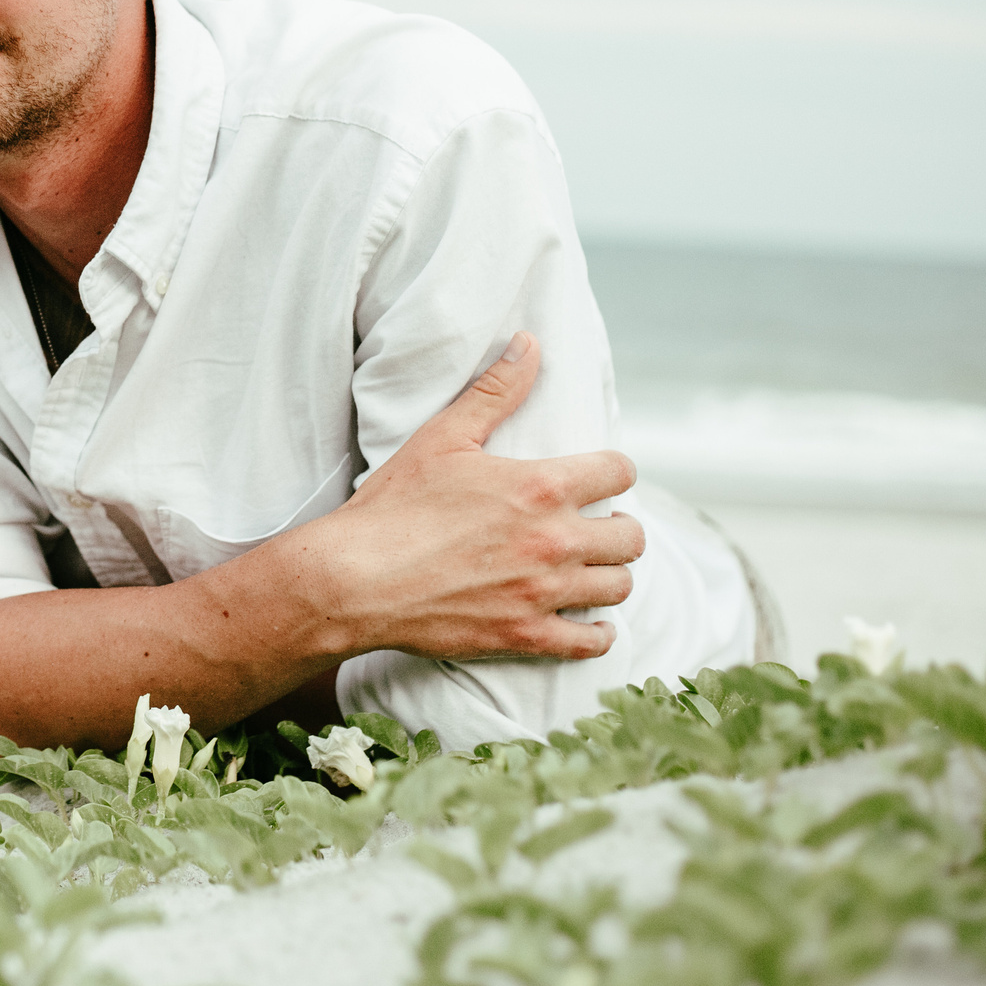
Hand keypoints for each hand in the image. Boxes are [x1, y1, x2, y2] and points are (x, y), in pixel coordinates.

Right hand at [309, 332, 643, 661]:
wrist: (354, 579)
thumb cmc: (394, 506)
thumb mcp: (442, 437)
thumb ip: (494, 391)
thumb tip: (529, 344)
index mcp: (540, 486)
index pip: (619, 472)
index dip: (612, 471)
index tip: (598, 478)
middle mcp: (554, 540)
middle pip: (630, 536)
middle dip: (617, 527)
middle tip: (593, 526)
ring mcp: (544, 593)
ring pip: (619, 586)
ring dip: (608, 575)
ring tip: (586, 568)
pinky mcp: (528, 636)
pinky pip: (593, 641)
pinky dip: (597, 631)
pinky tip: (585, 619)